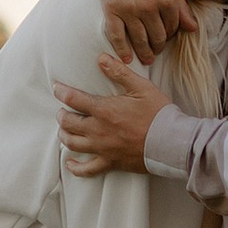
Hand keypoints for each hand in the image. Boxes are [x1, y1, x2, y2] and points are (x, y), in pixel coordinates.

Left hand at [54, 50, 164, 175]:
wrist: (171, 142)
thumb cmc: (158, 113)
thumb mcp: (141, 87)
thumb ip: (119, 72)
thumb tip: (101, 58)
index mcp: (104, 110)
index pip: (73, 99)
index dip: (61, 92)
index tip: (57, 88)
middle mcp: (98, 130)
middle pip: (68, 123)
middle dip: (62, 115)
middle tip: (62, 111)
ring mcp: (102, 148)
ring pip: (72, 143)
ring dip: (64, 135)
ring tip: (64, 129)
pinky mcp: (110, 163)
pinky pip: (87, 169)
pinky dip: (75, 167)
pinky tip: (70, 163)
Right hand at [92, 0, 189, 63]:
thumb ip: (181, 7)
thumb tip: (193, 30)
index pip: (172, 28)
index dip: (170, 35)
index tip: (165, 38)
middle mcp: (150, 7)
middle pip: (157, 37)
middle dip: (158, 47)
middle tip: (155, 51)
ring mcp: (130, 9)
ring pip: (139, 40)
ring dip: (144, 52)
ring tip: (145, 57)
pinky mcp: (112, 9)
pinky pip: (117, 36)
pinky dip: (122, 50)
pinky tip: (126, 58)